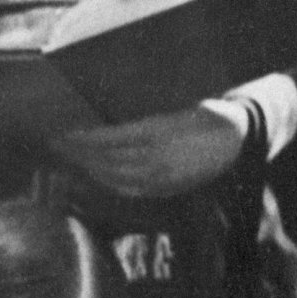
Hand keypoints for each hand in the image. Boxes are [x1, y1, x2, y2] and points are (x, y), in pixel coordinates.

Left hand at [49, 105, 243, 198]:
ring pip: (113, 176)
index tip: (63, 133)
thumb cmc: (204, 114)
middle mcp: (155, 157)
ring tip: (70, 158)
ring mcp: (160, 176)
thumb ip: (141, 120)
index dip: (81, 139)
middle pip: (104, 159)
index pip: (107, 139)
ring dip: (88, 168)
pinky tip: (95, 173)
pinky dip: (107, 180)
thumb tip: (104, 125)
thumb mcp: (173, 109)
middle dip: (77, 153)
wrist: (240, 136)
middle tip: (55, 145)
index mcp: (157, 132)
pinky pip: (128, 188)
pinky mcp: (165, 188)